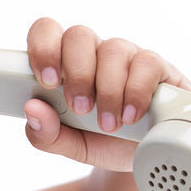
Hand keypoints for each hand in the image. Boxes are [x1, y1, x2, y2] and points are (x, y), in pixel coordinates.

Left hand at [22, 17, 190, 171]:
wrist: (143, 158)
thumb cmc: (102, 142)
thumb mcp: (70, 145)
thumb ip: (45, 133)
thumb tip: (32, 108)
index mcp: (64, 64)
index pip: (47, 31)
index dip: (43, 48)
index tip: (47, 81)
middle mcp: (94, 54)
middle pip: (79, 35)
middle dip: (78, 74)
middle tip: (81, 109)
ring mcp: (126, 57)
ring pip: (113, 49)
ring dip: (108, 91)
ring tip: (108, 124)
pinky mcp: (157, 67)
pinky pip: (146, 63)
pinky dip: (136, 93)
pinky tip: (130, 115)